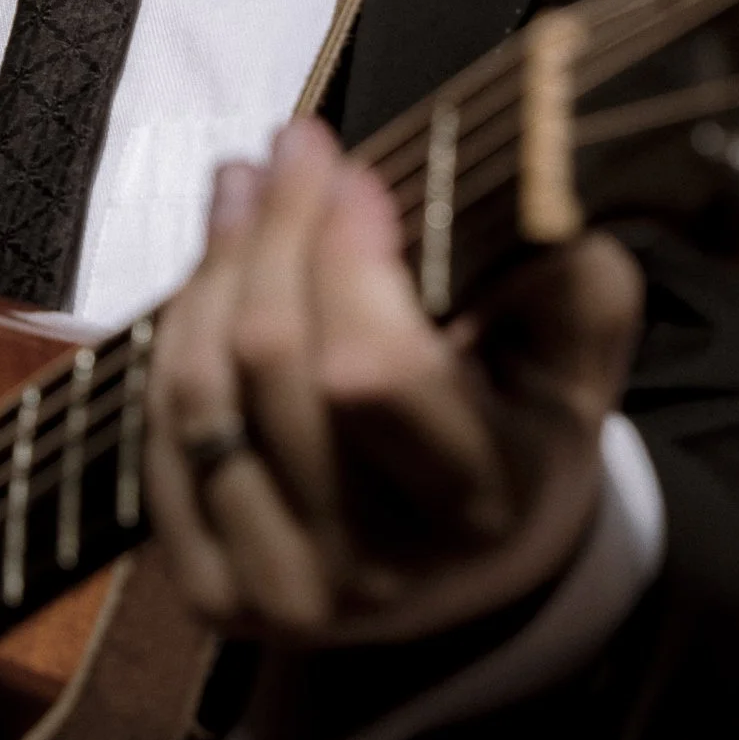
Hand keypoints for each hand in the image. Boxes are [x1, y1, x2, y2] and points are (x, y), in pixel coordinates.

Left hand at [147, 117, 642, 646]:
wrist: (475, 568)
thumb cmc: (524, 424)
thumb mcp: (580, 354)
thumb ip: (567, 279)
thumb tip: (508, 198)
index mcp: (477, 504)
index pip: (374, 370)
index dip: (347, 257)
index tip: (356, 171)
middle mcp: (374, 569)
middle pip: (273, 360)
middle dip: (275, 229)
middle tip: (293, 147)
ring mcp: (282, 589)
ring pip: (204, 390)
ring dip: (214, 266)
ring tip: (244, 186)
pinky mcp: (212, 592)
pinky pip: (158, 436)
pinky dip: (176, 338)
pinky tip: (210, 272)